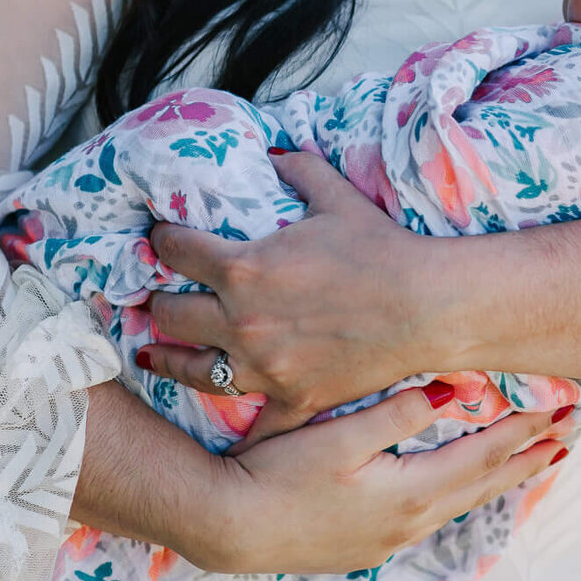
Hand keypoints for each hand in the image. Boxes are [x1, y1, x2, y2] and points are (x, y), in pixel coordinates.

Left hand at [140, 150, 456, 422]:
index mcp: (244, 269)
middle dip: (159, 299)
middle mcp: (242, 322)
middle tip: (155, 295)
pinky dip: (239, 425)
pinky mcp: (293, 398)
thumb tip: (273, 153)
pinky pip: (254, 423)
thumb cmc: (383, 248)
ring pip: (192, 369)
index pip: (175, 250)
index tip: (161, 239)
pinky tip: (222, 427)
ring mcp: (264, 367)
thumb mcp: (335, 196)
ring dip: (168, 356)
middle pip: (171, 313)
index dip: (162, 239)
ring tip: (152, 352)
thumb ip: (297, 169)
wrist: (428, 306)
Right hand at [206, 383, 571, 573]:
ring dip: (497, 479)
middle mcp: (409, 523)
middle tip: (565, 437)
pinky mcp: (367, 545)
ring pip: (460, 503)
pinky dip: (462, 493)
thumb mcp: (338, 436)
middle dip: (526, 459)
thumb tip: (453, 392)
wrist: (228, 528)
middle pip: (483, 486)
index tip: (558, 411)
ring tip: (528, 462)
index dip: (523, 432)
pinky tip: (461, 488)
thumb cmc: (277, 475)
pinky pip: (434, 514)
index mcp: (410, 495)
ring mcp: (388, 539)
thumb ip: (397, 413)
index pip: (483, 457)